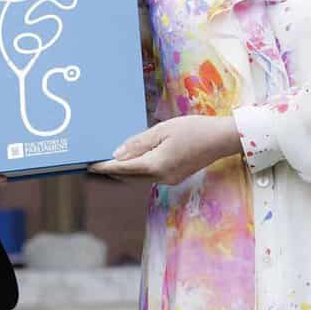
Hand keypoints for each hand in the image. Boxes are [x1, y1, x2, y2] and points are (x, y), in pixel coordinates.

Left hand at [88, 114, 241, 185]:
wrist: (222, 139)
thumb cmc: (194, 129)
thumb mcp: (163, 130)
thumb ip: (139, 143)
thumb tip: (117, 154)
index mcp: (155, 165)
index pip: (122, 168)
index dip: (104, 166)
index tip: (88, 165)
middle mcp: (161, 178)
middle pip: (129, 175)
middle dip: (112, 169)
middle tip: (94, 161)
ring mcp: (169, 180)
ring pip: (139, 176)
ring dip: (125, 169)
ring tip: (110, 159)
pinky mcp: (175, 177)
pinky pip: (150, 174)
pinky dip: (138, 168)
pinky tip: (133, 159)